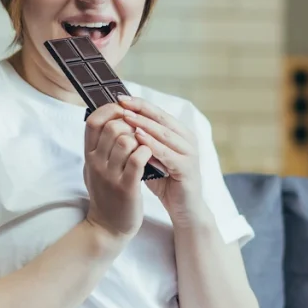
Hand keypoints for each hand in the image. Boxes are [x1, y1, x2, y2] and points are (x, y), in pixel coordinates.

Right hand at [83, 103, 153, 242]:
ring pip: (126, 140)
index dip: (110, 110)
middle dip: (131, 124)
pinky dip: (147, 152)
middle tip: (140, 133)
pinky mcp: (126, 187)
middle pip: (112, 127)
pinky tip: (150, 155)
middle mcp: (96, 163)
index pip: (94, 121)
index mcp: (88, 155)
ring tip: (146, 145)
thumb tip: (108, 119)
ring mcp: (110, 175)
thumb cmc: (105, 194)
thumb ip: (99, 146)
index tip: (124, 111)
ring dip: (141, 138)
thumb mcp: (94, 168)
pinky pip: (138, 159)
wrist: (107, 227)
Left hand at [116, 96, 207, 226]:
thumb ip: (142, 142)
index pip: (158, 113)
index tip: (120, 97)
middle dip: (140, 109)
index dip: (140, 104)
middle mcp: (187, 140)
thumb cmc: (166, 183)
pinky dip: (152, 144)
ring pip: (165, 133)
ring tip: (126, 116)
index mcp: (179, 134)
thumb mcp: (151, 157)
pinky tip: (138, 138)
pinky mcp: (187, 168)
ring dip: (144, 124)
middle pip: (162, 119)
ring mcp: (189, 153)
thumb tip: (118, 125)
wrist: (184, 210)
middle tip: (122, 102)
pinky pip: (167, 153)